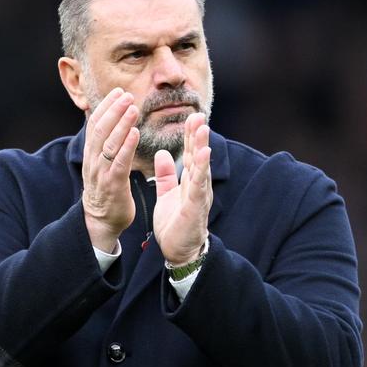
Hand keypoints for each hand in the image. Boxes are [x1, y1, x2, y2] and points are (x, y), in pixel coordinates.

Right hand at [82, 88, 139, 251]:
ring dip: (121, 124)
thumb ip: (106, 144)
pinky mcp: (113, 185)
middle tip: (126, 94)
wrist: (101, 221)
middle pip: (100, 129)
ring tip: (132, 108)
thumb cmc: (106, 190)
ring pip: (109, 143)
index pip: (95, 123)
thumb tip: (112, 122)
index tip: (118, 91)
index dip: (106, 106)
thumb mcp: (101, 163)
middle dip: (113, 110)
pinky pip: (119, 162)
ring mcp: (102, 172)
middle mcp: (93, 160)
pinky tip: (135, 133)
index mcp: (91, 153)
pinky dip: (127, 146)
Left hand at [153, 113, 211, 264]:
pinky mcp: (196, 207)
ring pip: (201, 167)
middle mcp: (198, 186)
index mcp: (189, 182)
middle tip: (198, 114)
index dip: (190, 136)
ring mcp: (199, 196)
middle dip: (198, 136)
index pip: (190, 154)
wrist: (179, 252)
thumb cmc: (175, 224)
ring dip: (202, 147)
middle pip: (197, 156)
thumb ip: (166, 175)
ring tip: (203, 128)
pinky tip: (203, 155)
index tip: (190, 117)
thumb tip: (163, 153)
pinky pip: (198, 186)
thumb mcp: (167, 194)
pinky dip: (201, 169)